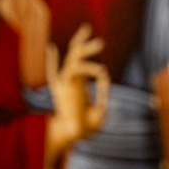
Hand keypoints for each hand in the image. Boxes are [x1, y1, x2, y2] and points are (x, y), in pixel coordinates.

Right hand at [45, 23, 109, 158]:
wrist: (70, 139)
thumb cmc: (83, 129)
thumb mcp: (99, 111)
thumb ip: (102, 93)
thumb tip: (104, 75)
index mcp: (74, 86)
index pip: (74, 65)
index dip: (76, 52)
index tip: (77, 39)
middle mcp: (67, 82)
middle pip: (71, 56)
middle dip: (80, 43)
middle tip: (88, 28)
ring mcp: (64, 84)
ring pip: (72, 58)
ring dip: (85, 49)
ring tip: (100, 42)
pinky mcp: (64, 87)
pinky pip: (72, 70)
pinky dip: (83, 65)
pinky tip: (87, 64)